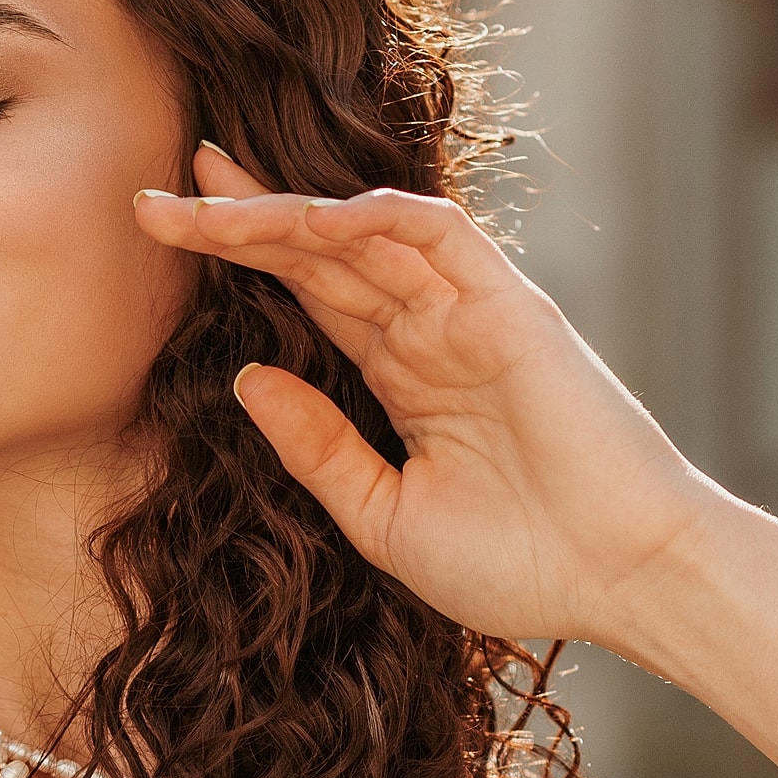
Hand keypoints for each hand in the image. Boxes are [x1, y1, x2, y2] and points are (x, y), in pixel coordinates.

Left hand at [134, 146, 726, 644]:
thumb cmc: (521, 563)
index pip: (306, 292)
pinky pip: (439, 236)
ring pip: (361, 234)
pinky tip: (311, 214)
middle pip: (317, 251)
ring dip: (282, 212)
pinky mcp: (510, 307)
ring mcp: (467, 314)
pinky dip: (376, 215)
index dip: (239, 257)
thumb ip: (316, 448)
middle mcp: (428, 331)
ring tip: (201, 198)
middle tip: (153, 196)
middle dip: (237, 218)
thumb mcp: (383, 517)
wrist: (623, 582)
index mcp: (401, 374)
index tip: (164, 232)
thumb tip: (244, 378)